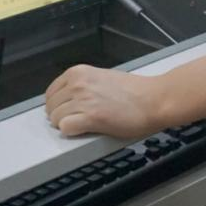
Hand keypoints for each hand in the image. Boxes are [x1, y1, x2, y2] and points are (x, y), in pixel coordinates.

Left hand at [45, 64, 166, 138]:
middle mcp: (78, 84)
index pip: (50, 93)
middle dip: (61, 117)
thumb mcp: (101, 77)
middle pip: (51, 108)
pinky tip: (84, 130)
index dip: (57, 106)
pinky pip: (65, 128)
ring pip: (56, 119)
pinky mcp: (91, 117)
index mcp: (78, 72)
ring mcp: (83, 100)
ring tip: (84, 125)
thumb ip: (83, 85)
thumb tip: (67, 99)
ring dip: (67, 125)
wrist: (154, 100)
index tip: (66, 112)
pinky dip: (72, 132)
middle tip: (77, 121)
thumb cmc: (135, 92)